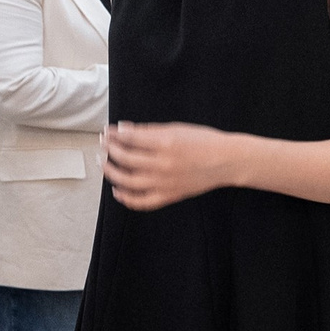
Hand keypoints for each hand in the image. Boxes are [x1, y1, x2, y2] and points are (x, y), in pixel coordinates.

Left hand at [103, 121, 240, 210]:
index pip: (130, 138)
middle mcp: (163, 164)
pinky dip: (126, 198)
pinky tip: (117, 190)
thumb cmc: (204, 141)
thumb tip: (124, 129)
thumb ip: (149, 130)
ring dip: (111, 171)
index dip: (115, 134)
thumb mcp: (177, 128)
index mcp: (165, 143)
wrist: (227, 161)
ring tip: (104, 163)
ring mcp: (165, 183)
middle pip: (125, 158)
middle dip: (109, 149)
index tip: (108, 131)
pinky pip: (142, 202)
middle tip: (103, 144)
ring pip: (127, 181)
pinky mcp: (169, 196)